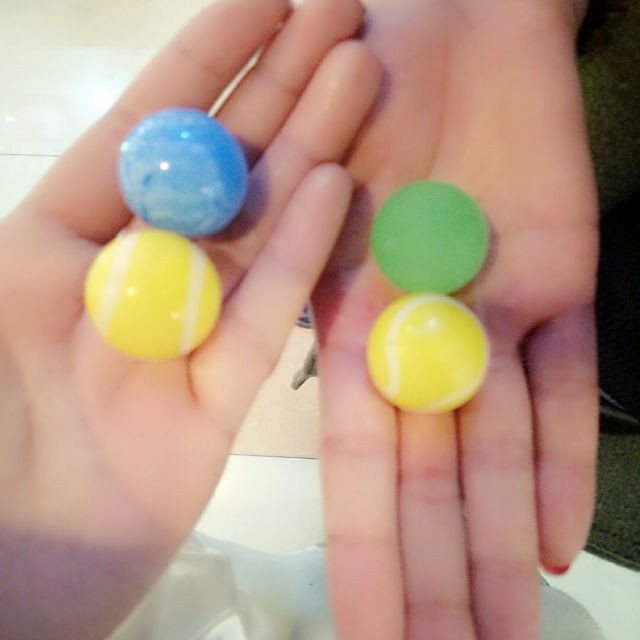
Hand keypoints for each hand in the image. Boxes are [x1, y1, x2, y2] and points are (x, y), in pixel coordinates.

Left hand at [0, 1, 378, 636]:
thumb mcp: (0, 299)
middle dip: (279, 85)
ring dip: (309, 150)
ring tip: (358, 78)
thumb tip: (150, 159)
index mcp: (71, 231)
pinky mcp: (229, 390)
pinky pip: (270, 312)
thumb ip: (68, 233)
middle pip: (223, 164)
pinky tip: (337, 186)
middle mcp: (145, 266)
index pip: (153, 125)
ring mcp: (194, 325)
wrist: (18, 571)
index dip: (212, 56)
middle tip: (342, 19)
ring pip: (261, 226)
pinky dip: (302, 252)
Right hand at [312, 1, 598, 637]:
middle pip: (433, 482)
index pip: (356, 468)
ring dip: (504, 544)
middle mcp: (420, 338)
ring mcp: (491, 316)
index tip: (363, 639)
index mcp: (352, 326)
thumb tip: (281, 372)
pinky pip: (569, 384)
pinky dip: (565, 458)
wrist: (445, 22)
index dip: (364, 553)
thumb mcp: (304, 187)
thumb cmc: (351, 84)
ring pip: (500, 451)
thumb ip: (302, 281)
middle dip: (438, 578)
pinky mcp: (558, 280)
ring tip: (509, 635)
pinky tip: (559, 538)